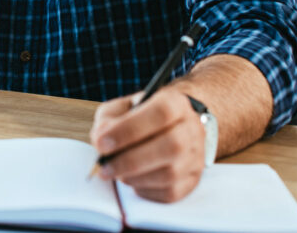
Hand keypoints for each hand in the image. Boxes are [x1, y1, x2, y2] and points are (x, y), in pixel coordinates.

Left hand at [89, 87, 205, 202]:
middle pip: (170, 146)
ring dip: (135, 177)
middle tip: (104, 167)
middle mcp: (191, 130)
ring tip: (115, 172)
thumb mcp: (122, 107)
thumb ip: (108, 119)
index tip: (101, 143)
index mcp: (176, 103)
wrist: (169, 127)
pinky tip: (131, 180)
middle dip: (130, 160)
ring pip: (170, 174)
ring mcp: (195, 157)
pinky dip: (144, 189)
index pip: (161, 113)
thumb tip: (101, 139)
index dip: (129, 129)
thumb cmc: (140, 117)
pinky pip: (169, 193)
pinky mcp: (192, 181)